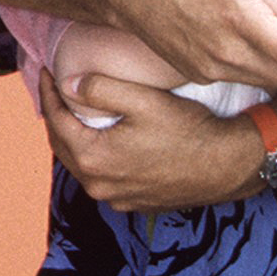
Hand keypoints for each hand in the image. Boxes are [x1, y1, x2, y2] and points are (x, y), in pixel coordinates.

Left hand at [40, 70, 261, 211]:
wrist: (229, 166)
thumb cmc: (190, 132)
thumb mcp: (144, 100)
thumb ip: (100, 89)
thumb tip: (69, 84)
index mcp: (94, 159)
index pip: (55, 121)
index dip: (48, 93)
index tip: (47, 72)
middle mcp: (99, 186)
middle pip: (63, 146)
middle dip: (57, 117)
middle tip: (56, 92)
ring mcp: (117, 199)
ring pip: (82, 165)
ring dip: (75, 139)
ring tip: (76, 115)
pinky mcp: (134, 203)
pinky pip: (104, 178)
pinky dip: (97, 158)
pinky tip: (106, 143)